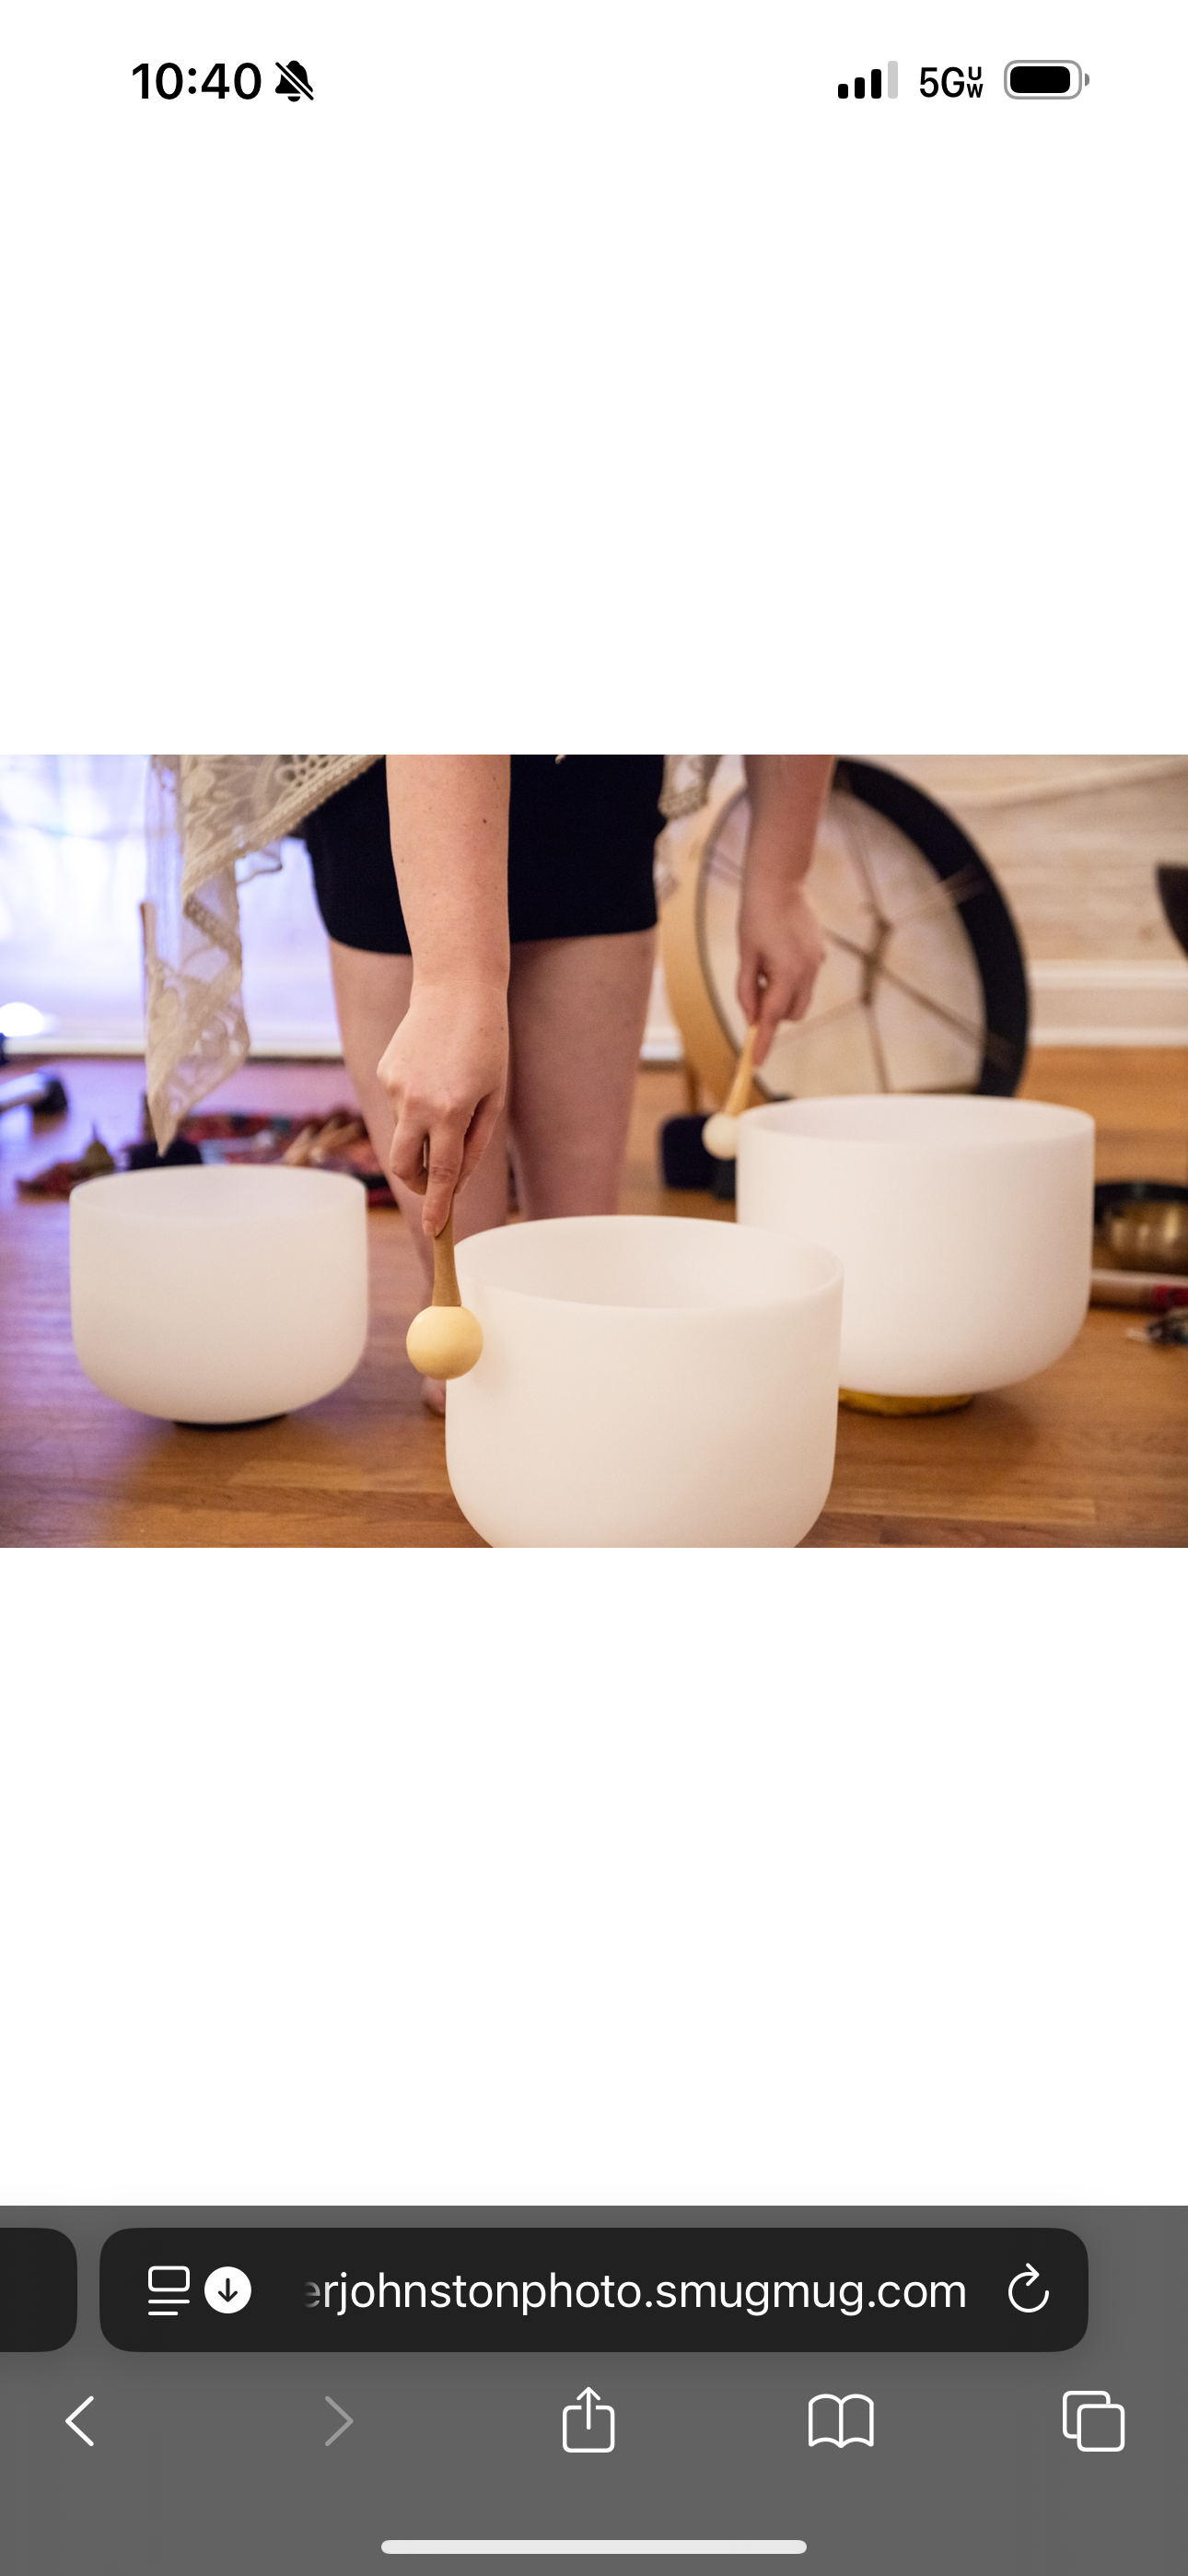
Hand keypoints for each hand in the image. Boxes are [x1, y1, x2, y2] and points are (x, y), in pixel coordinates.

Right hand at [378, 978, 507, 1238]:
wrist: (456, 989)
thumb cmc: (487, 1043)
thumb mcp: (494, 1095)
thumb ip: (475, 1141)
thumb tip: (457, 1178)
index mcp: (451, 1111)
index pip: (443, 1174)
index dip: (439, 1207)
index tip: (435, 1231)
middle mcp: (417, 1103)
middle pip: (405, 1166)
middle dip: (419, 1184)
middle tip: (437, 1183)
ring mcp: (395, 1088)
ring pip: (405, 1132)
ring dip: (424, 1133)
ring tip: (450, 1093)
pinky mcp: (384, 1072)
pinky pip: (399, 1105)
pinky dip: (416, 1104)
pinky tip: (433, 1071)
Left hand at [736, 872, 826, 1065]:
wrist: (779, 882)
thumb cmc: (756, 916)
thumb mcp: (745, 955)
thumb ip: (747, 990)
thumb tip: (752, 1017)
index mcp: (786, 973)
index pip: (773, 1017)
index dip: (764, 1041)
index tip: (756, 1062)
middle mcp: (807, 972)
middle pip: (792, 1013)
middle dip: (774, 1014)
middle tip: (754, 991)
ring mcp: (817, 963)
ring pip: (801, 998)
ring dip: (783, 996)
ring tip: (766, 965)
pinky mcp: (820, 954)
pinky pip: (806, 979)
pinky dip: (792, 980)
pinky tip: (779, 953)